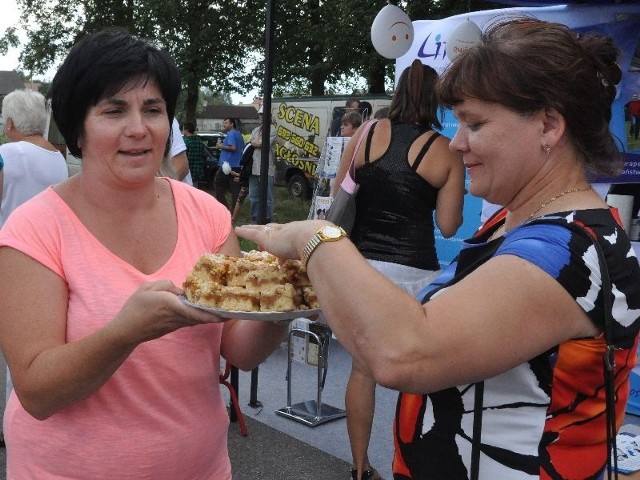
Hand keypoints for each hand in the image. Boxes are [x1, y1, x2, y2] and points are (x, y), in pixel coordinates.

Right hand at [112, 280, 226, 345]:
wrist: (126, 331)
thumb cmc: (135, 308)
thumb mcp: (148, 288)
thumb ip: (166, 285)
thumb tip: (179, 290)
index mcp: (172, 305)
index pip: (197, 310)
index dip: (214, 313)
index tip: (228, 313)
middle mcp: (178, 316)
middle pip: (203, 316)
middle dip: (219, 315)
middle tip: (235, 311)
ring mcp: (177, 324)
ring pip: (198, 319)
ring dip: (212, 316)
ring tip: (226, 311)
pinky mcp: (174, 327)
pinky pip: (191, 320)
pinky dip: (201, 317)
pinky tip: (207, 312)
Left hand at [235, 220, 329, 261]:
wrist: (315, 239)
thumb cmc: (322, 246)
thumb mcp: (322, 251)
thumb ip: (321, 259)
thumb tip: (330, 268)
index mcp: (302, 232)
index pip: (291, 235)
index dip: (286, 237)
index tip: (284, 240)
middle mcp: (289, 230)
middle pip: (276, 229)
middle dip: (270, 231)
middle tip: (264, 233)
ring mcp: (278, 233)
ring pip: (263, 229)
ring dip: (255, 229)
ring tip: (247, 228)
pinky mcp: (268, 238)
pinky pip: (253, 233)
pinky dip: (246, 231)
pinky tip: (238, 229)